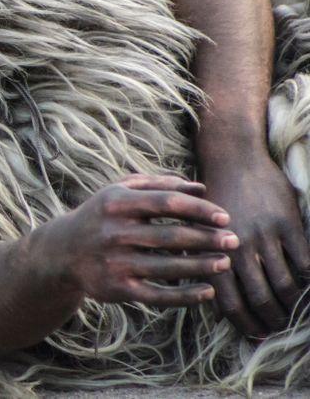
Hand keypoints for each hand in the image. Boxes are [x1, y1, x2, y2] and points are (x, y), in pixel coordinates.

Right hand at [49, 174, 236, 306]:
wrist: (61, 252)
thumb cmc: (100, 216)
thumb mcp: (118, 192)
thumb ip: (157, 185)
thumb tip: (200, 187)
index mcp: (116, 203)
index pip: (167, 203)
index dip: (199, 209)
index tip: (224, 217)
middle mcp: (114, 233)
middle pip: (171, 236)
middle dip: (208, 239)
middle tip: (234, 240)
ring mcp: (115, 263)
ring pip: (169, 267)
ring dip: (202, 266)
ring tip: (225, 262)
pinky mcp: (117, 289)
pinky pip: (159, 295)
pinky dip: (186, 296)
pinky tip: (207, 291)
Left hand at [201, 151, 309, 336]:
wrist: (233, 159)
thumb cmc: (212, 198)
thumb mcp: (196, 229)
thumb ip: (198, 260)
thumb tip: (202, 296)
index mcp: (211, 251)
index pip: (229, 302)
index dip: (245, 323)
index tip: (255, 335)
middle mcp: (238, 246)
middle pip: (260, 298)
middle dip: (272, 319)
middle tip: (279, 328)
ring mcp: (265, 235)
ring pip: (285, 284)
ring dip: (293, 304)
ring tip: (295, 312)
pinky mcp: (288, 223)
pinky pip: (305, 262)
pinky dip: (309, 280)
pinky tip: (307, 286)